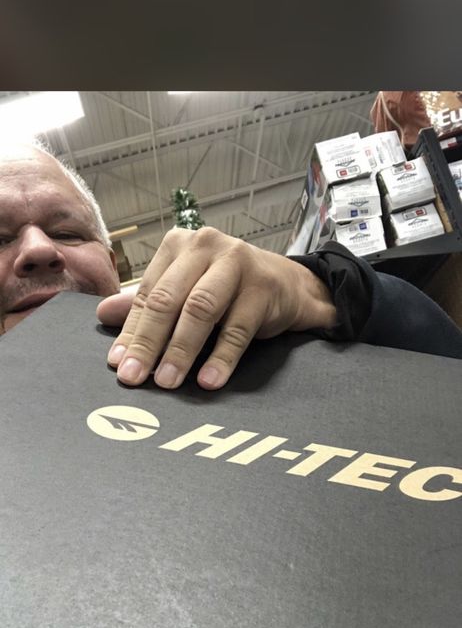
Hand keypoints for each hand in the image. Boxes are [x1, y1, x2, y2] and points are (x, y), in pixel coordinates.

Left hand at [97, 227, 336, 389]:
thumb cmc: (230, 289)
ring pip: (200, 310)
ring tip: (168, 382)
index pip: (148, 294)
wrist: (289, 286)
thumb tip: (104, 314)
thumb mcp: (186, 291)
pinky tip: (209, 381)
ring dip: (181, 350)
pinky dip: (221, 358)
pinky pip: (237, 328)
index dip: (131, 332)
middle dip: (149, 343)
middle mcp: (205, 246)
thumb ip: (149, 302)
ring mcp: (237, 262)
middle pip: (169, 300)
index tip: (118, 364)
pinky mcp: (263, 287)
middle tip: (134, 377)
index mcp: (179, 246)